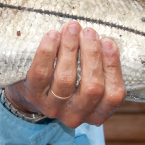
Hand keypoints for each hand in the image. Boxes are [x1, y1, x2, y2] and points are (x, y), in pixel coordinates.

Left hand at [4, 22, 125, 128]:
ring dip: (70, 49)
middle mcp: (76, 115)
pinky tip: (53, 35)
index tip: (108, 41)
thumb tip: (103, 40)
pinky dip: (47, 52)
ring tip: (72, 29)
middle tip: (89, 32)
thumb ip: (98, 67)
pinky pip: (41, 73)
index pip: (113, 95)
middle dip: (92, 55)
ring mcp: (53, 107)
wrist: (31, 95)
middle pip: (91, 87)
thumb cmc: (67, 81)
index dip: (112, 67)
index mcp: (97, 113)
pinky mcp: (33, 96)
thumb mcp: (88, 82)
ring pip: (65, 79)